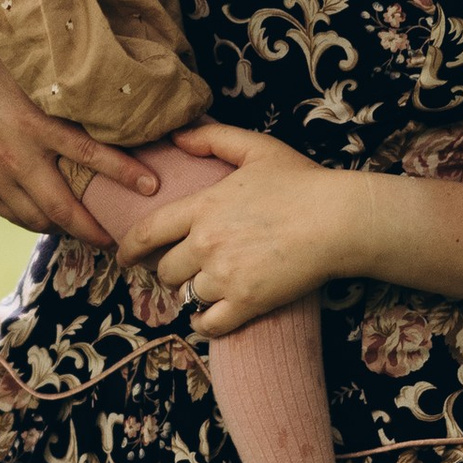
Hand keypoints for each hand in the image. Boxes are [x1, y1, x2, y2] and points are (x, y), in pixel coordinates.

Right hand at [0, 12, 158, 239]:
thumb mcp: (29, 68)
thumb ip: (65, 84)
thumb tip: (110, 84)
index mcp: (34, 122)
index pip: (90, 154)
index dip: (125, 172)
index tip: (153, 186)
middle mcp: (16, 156)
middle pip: (64, 207)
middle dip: (95, 229)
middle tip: (122, 239)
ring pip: (38, 218)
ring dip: (67, 229)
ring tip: (91, 234)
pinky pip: (14, 214)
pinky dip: (37, 222)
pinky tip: (53, 221)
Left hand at [112, 122, 365, 331]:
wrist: (338, 220)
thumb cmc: (302, 182)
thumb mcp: (256, 149)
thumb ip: (213, 140)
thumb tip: (177, 138)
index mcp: (202, 208)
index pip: (148, 232)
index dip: (129, 248)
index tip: (124, 257)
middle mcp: (205, 244)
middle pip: (165, 269)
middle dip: (168, 271)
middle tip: (179, 271)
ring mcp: (225, 275)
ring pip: (187, 295)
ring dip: (191, 293)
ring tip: (202, 289)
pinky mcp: (247, 302)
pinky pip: (210, 323)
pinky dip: (204, 323)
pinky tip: (207, 318)